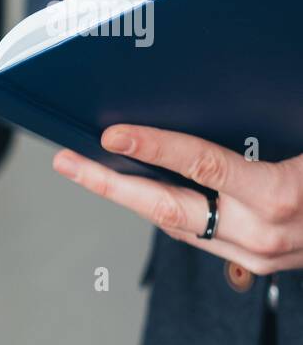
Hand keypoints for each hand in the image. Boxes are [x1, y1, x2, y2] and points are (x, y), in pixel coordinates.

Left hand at [54, 127, 302, 274]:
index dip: (154, 147)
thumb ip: (282, 116)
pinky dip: (163, 209)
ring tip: (83, 169)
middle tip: (64, 160)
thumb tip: (238, 80)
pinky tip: (134, 187)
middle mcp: (264, 235)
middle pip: (167, 208)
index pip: (202, 169)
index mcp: (284, 198)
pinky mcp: (256, 265)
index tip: (111, 133)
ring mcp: (257, 257)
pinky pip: (196, 234)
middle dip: (108, 184)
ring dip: (127, 197)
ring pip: (176, 225)